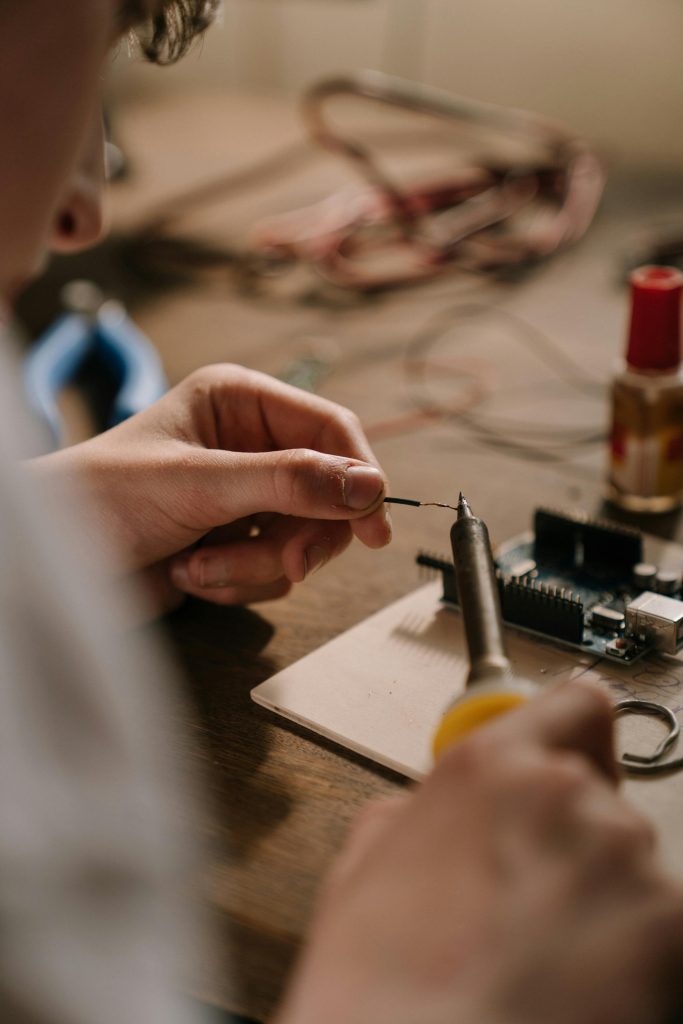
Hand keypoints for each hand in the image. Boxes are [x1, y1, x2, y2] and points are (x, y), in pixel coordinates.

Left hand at [31, 364, 390, 611]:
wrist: (54, 566)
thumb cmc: (102, 499)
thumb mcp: (200, 484)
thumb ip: (288, 482)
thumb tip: (370, 487)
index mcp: (240, 401)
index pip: (331, 428)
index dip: (360, 475)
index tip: (374, 527)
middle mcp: (249, 445)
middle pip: (327, 494)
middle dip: (299, 538)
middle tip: (286, 565)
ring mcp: (243, 498)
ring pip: (302, 541)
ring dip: (254, 567)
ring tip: (199, 565)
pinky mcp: (234, 543)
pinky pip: (273, 573)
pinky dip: (235, 583)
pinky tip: (188, 572)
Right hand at [275, 683, 682, 1023]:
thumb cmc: (382, 986)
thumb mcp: (364, 867)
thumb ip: (416, 811)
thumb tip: (431, 813)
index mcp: (489, 767)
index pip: (575, 704)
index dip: (575, 733)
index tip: (572, 756)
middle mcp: (566, 795)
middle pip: (600, 795)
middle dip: (572, 838)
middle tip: (529, 899)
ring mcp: (625, 859)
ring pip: (630, 862)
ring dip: (602, 896)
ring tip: (546, 956)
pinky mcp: (672, 929)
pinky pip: (662, 923)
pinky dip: (635, 951)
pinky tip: (576, 987)